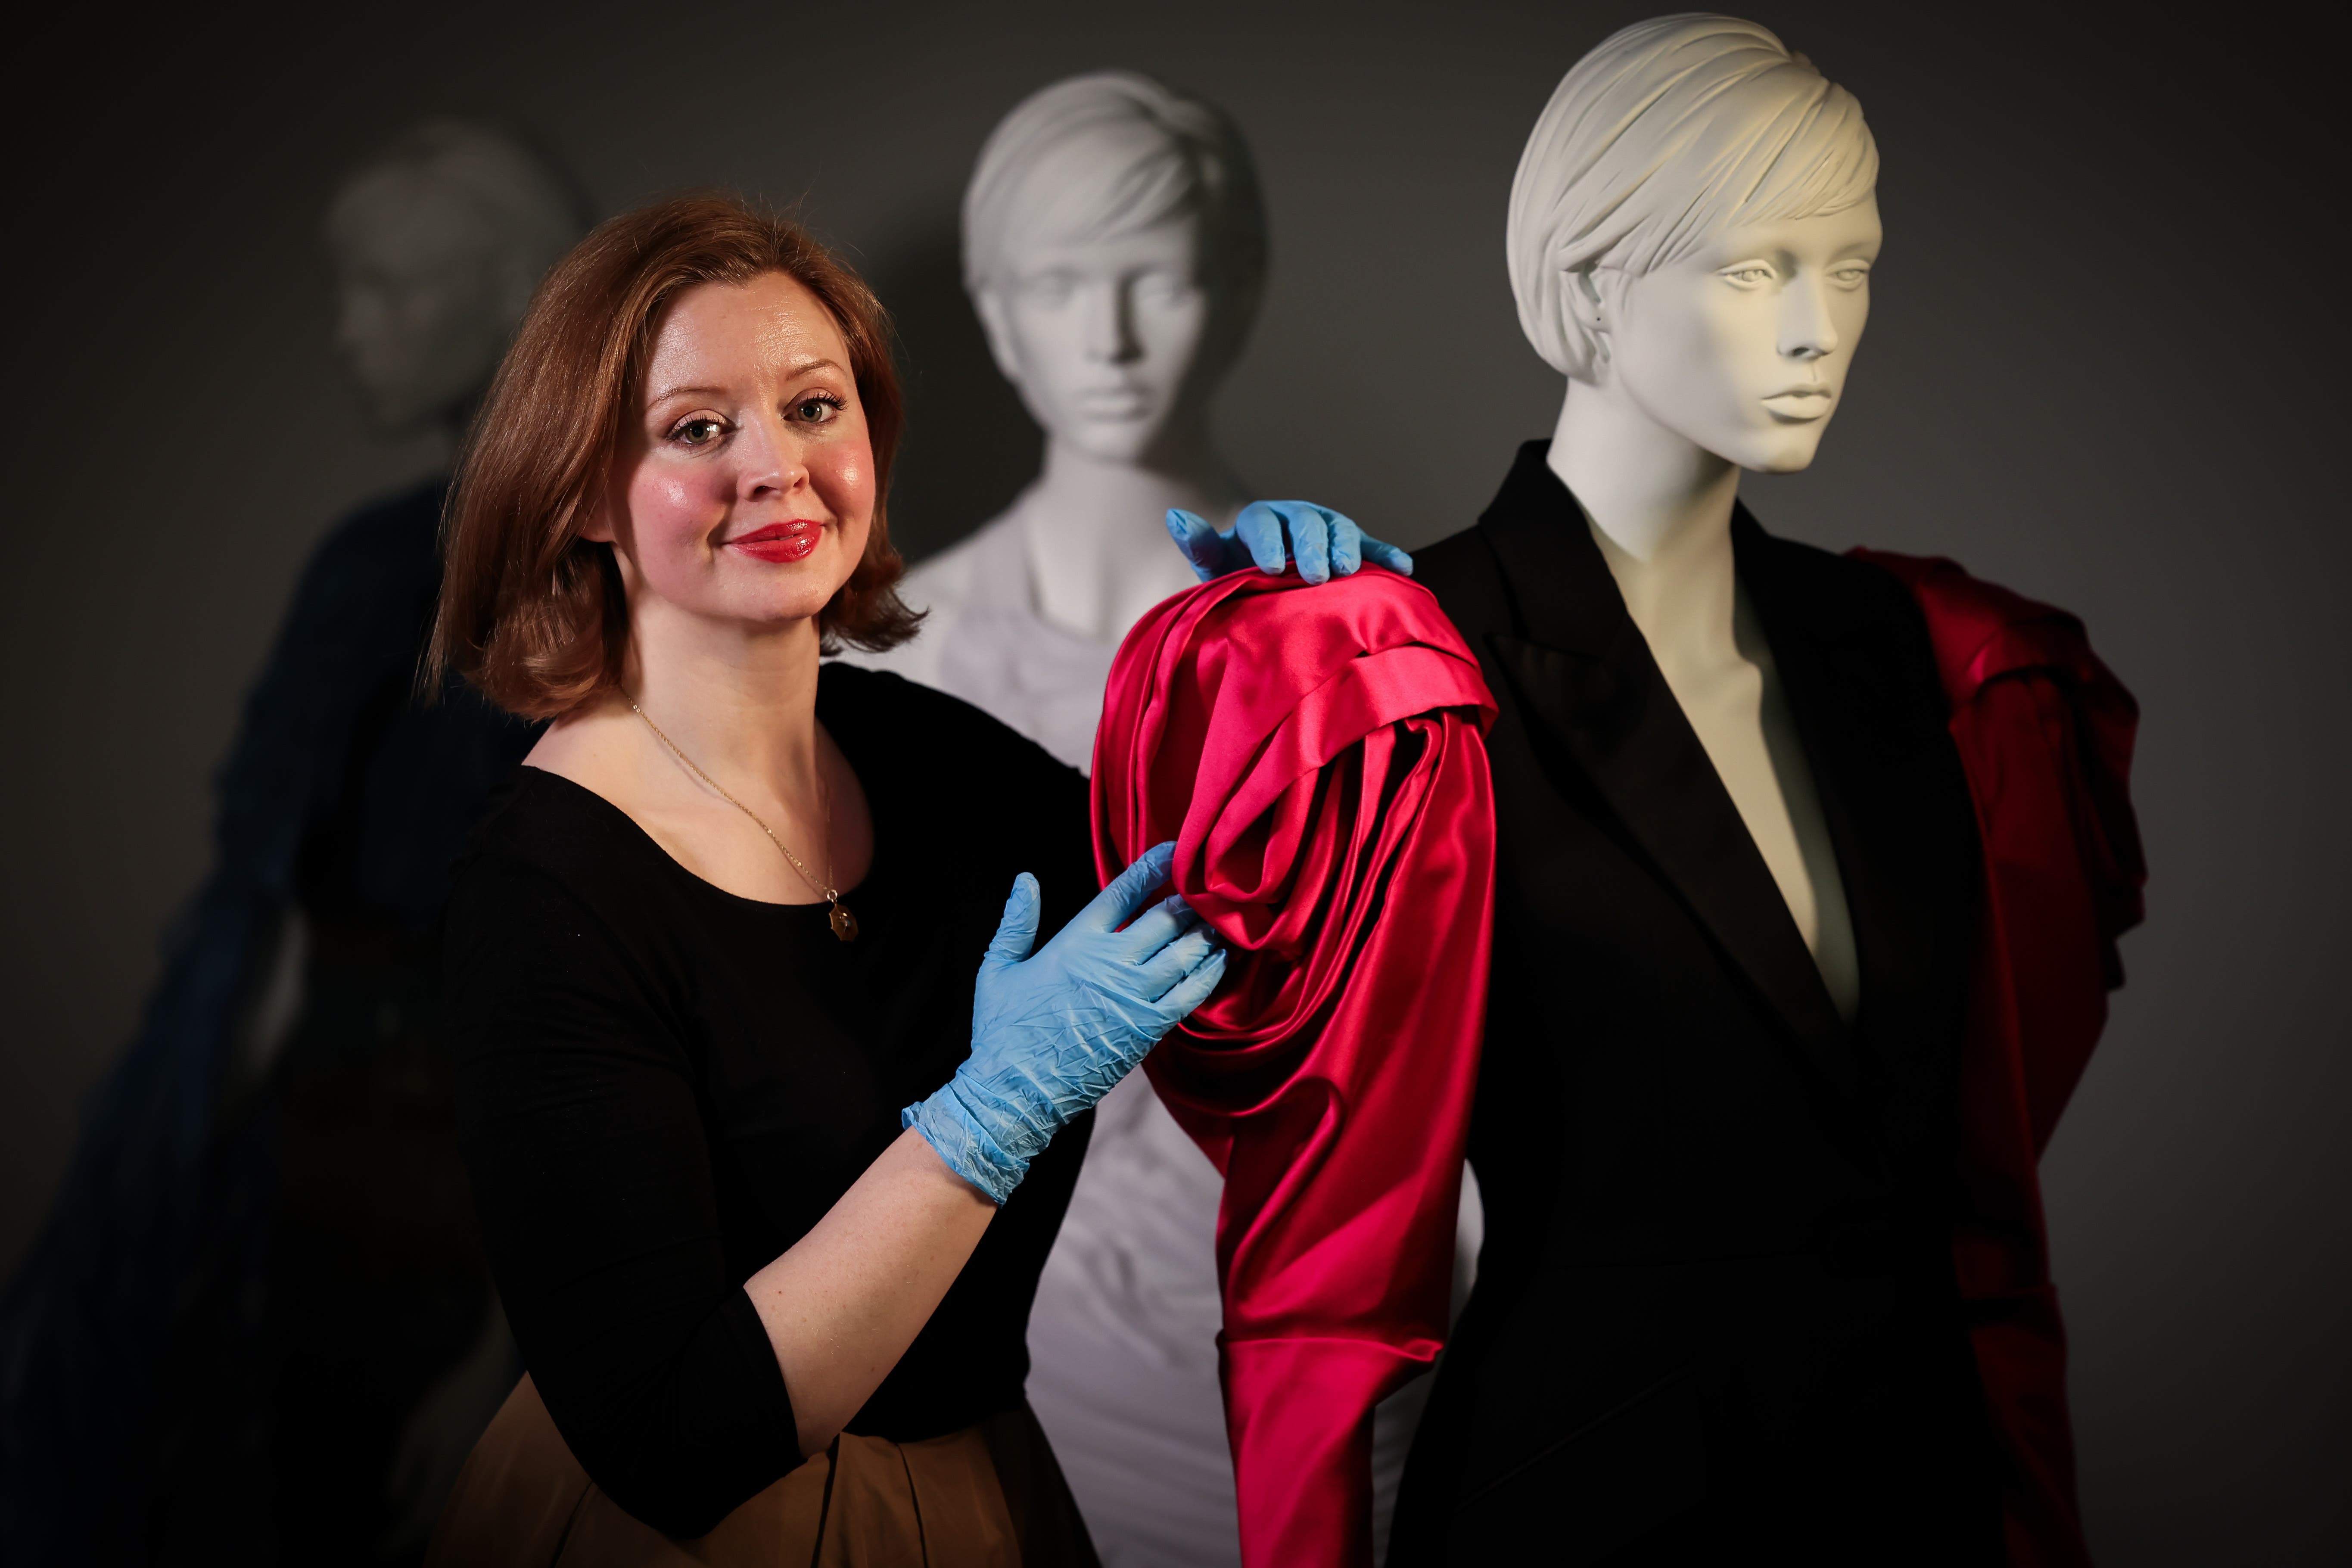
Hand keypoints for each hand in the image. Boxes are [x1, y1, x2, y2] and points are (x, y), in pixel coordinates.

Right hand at [904, 843, 1225, 1201]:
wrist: (1017, 1091)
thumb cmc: (1003, 1030)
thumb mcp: (997, 968)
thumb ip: (1016, 922)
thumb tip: (1024, 879)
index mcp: (1077, 941)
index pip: (1125, 889)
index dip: (1154, 865)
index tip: (1175, 852)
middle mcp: (1112, 962)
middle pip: (1167, 917)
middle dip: (1191, 900)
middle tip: (1209, 889)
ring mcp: (1135, 995)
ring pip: (1187, 951)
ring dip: (1207, 932)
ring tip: (1221, 920)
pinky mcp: (1150, 1028)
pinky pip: (1192, 992)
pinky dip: (1210, 971)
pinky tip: (1221, 959)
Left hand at [1165, 500, 1414, 584]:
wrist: (1264, 586)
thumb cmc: (1236, 580)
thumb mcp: (1214, 567)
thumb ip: (1200, 546)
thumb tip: (1173, 515)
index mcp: (1259, 520)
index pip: (1262, 522)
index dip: (1267, 543)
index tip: (1271, 569)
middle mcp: (1294, 517)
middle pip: (1305, 523)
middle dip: (1312, 547)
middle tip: (1317, 575)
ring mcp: (1326, 529)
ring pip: (1340, 529)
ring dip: (1346, 548)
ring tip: (1349, 572)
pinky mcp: (1350, 545)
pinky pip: (1371, 547)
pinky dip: (1386, 554)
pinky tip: (1404, 567)